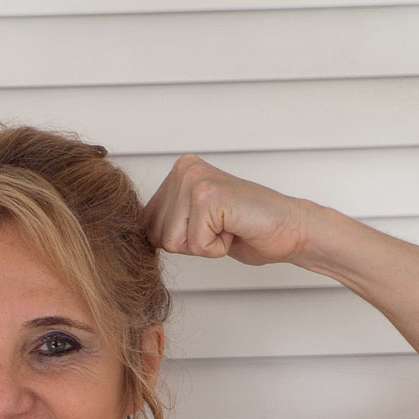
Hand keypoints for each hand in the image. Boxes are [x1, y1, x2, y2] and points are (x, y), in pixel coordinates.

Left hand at [144, 156, 310, 267]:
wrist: (287, 228)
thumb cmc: (246, 229)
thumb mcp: (195, 223)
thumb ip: (168, 221)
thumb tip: (130, 238)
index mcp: (178, 172)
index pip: (147, 227)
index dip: (179, 240)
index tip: (209, 226)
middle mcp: (183, 169)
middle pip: (158, 236)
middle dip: (190, 244)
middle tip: (221, 227)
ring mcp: (195, 180)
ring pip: (174, 242)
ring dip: (204, 246)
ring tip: (227, 227)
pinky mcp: (208, 197)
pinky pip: (195, 245)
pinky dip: (216, 248)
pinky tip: (234, 228)